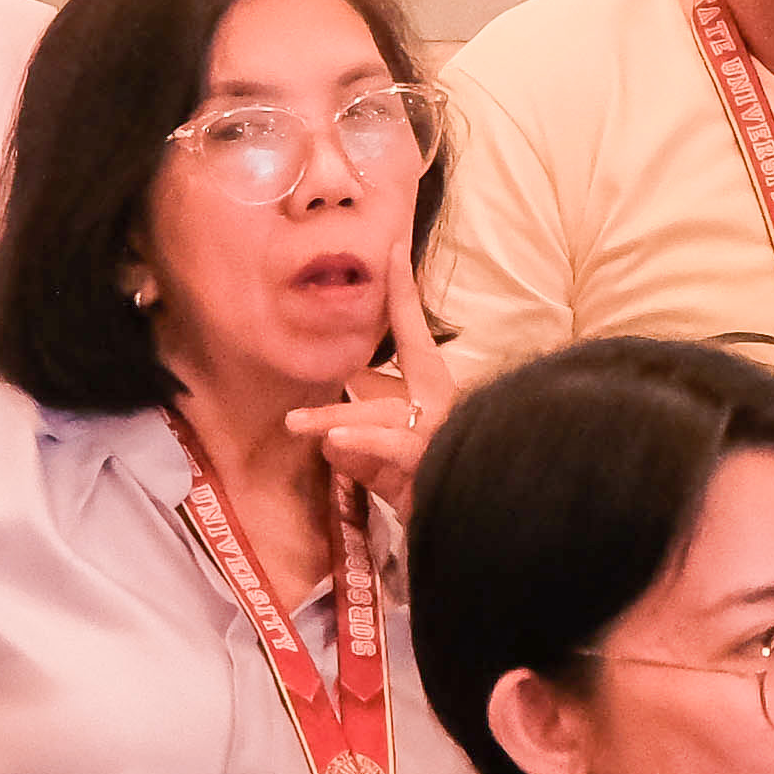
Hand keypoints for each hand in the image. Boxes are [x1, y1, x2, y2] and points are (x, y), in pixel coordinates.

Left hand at [302, 267, 446, 512]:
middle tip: (322, 341)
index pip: (415, 333)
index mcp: (436, 392)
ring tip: (295, 424)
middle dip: (372, 341)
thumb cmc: (435, 494)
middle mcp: (442, 404)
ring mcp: (440, 431)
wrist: (478, 526)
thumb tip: (329, 443)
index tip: (393, 248)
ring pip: (379, 414)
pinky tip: (335, 442)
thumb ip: (364, 450)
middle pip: (397, 369)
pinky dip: (361, 442)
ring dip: (334, 422)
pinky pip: (389, 445)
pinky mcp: (431, 461)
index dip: (403, 291)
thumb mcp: (390, 469)